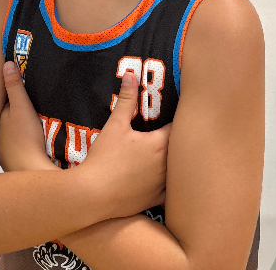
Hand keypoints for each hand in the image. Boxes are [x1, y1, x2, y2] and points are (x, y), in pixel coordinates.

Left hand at [0, 61, 59, 172]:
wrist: (31, 172)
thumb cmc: (26, 137)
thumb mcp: (22, 107)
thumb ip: (14, 86)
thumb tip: (6, 63)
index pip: (2, 101)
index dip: (10, 94)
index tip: (19, 86)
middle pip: (5, 117)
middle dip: (11, 111)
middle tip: (26, 105)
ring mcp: (2, 149)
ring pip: (9, 132)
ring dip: (15, 127)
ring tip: (27, 122)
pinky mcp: (12, 161)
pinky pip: (14, 146)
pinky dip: (19, 141)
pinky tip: (29, 142)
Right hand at [81, 72, 169, 218]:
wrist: (92, 195)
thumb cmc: (104, 158)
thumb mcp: (115, 125)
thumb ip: (126, 99)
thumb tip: (130, 75)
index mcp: (159, 144)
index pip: (179, 127)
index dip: (178, 119)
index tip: (177, 113)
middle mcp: (166, 165)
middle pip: (183, 149)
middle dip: (180, 140)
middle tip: (176, 132)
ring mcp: (162, 185)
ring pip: (180, 171)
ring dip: (178, 163)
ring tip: (176, 155)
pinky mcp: (156, 200)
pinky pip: (172, 192)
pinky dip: (173, 186)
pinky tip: (170, 181)